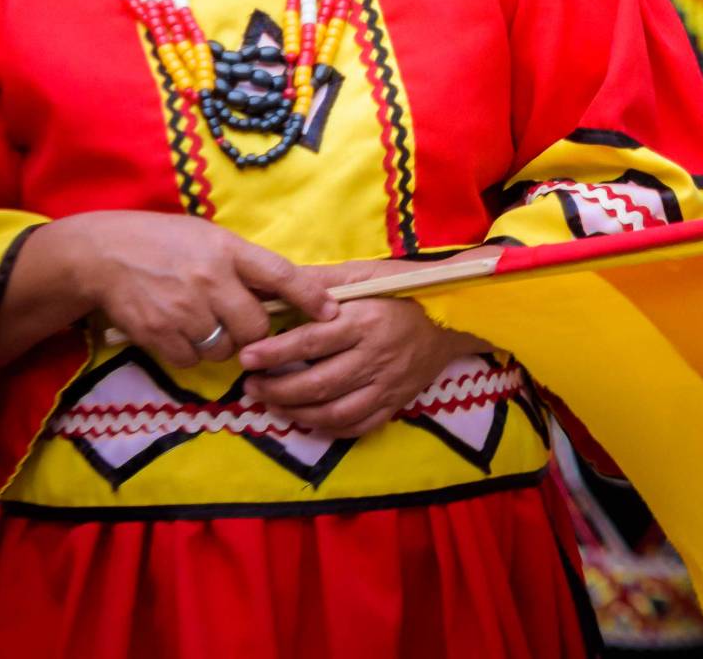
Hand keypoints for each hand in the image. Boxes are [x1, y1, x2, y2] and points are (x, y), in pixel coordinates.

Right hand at [41, 211, 337, 369]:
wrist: (102, 254)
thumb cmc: (160, 241)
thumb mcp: (204, 237)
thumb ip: (239, 263)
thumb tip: (276, 293)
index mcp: (225, 249)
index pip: (280, 275)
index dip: (310, 296)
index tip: (331, 313)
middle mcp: (209, 279)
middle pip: (256, 328)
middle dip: (252, 332)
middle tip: (236, 321)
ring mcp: (184, 310)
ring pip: (226, 349)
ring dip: (220, 344)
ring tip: (199, 321)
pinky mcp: (161, 334)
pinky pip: (194, 361)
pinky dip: (191, 353)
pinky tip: (177, 331)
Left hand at [238, 296, 464, 437]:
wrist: (455, 318)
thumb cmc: (405, 289)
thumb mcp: (366, 273)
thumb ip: (324, 279)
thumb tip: (280, 282)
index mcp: (364, 321)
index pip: (312, 342)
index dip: (275, 352)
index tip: (247, 357)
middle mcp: (374, 357)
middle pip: (318, 384)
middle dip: (278, 389)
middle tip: (251, 386)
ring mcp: (386, 385)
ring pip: (335, 412)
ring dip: (297, 413)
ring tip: (272, 403)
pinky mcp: (395, 403)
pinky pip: (358, 426)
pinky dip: (329, 429)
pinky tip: (307, 420)